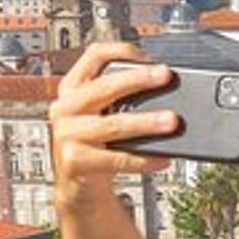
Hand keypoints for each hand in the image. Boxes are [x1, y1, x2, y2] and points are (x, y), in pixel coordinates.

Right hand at [48, 42, 178, 204]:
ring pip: (113, 124)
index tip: (148, 56)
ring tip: (172, 121)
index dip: (121, 51)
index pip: (94, 56)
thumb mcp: (102, 116)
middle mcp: (66, 108)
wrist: (79, 187)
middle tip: (166, 76)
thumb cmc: (98, 146)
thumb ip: (123, 100)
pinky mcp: (75, 161)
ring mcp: (67, 135)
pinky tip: (163, 158)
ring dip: (147, 122)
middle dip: (138, 79)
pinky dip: (144, 159)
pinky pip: (117, 159)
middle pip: (105, 87)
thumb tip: (167, 90)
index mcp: (72, 89)